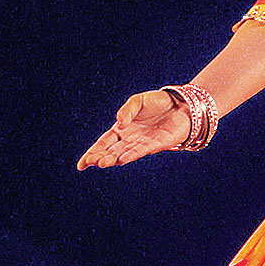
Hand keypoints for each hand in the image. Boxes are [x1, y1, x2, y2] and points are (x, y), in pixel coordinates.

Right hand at [76, 90, 190, 169]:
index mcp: (123, 129)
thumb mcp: (138, 100)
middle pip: (112, 150)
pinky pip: (142, 150)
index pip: (104, 142)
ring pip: (125, 153)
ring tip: (103, 162)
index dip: (93, 153)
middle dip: (101, 157)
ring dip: (114, 158)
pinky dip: (132, 154)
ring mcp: (143, 143)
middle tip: (91, 162)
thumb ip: (127, 110)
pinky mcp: (157, 144)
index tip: (82, 164)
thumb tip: (120, 123)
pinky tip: (122, 159)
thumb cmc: (159, 102)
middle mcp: (131, 139)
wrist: (182, 103)